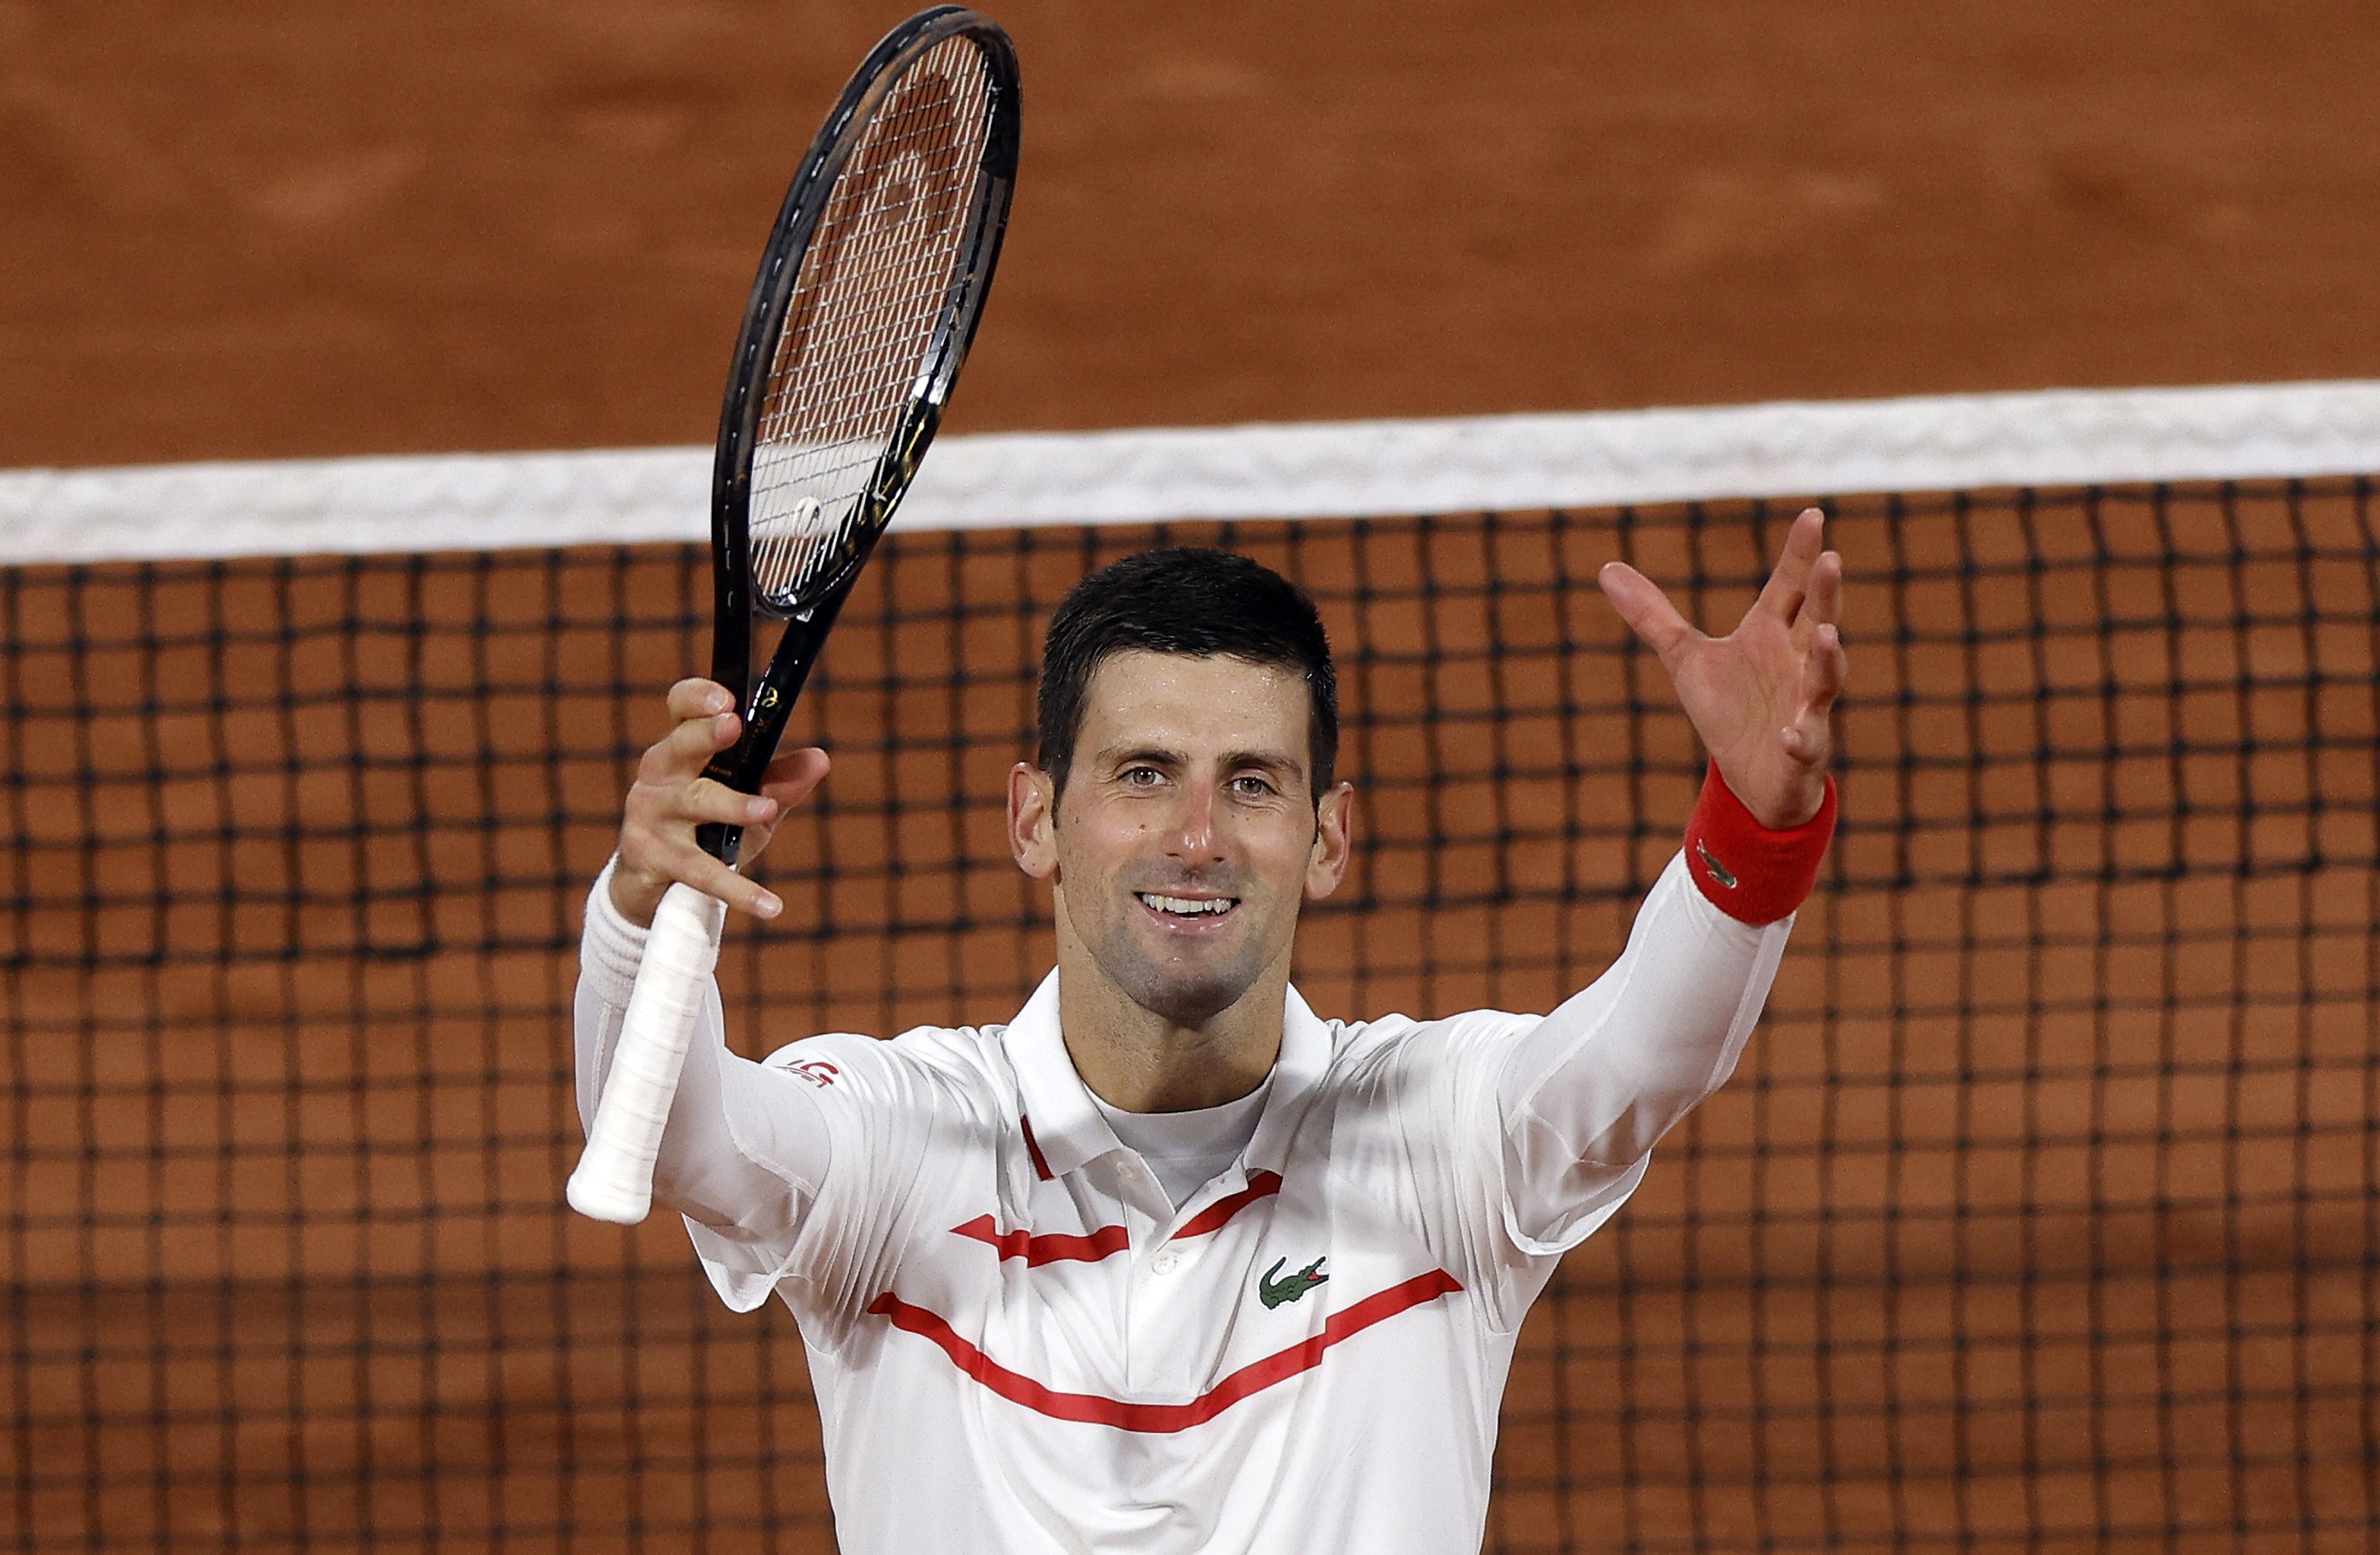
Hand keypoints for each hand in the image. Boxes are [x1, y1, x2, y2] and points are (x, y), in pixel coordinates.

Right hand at [607, 678, 831, 926]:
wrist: (655, 890)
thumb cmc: (706, 832)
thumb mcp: (748, 806)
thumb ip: (780, 783)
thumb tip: (820, 759)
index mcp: (682, 749)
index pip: (681, 709)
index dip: (698, 698)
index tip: (727, 699)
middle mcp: (660, 773)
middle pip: (681, 746)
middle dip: (705, 734)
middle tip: (732, 725)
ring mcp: (650, 814)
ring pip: (695, 804)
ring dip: (733, 806)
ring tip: (767, 811)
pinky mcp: (650, 857)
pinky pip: (699, 872)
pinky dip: (737, 890)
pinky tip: (771, 905)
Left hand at [1597, 507, 1845, 827]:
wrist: (1748, 777)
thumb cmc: (1728, 710)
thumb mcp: (1685, 658)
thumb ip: (1653, 616)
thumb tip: (1606, 569)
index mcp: (1771, 634)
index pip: (1790, 585)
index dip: (1801, 553)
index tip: (1812, 514)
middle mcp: (1797, 662)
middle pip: (1818, 620)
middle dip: (1825, 593)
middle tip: (1831, 560)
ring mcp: (1806, 705)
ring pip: (1826, 676)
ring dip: (1830, 658)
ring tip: (1829, 636)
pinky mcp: (1802, 748)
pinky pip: (1805, 741)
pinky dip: (1799, 737)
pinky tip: (1789, 733)